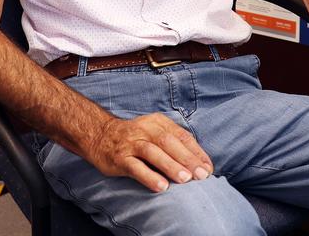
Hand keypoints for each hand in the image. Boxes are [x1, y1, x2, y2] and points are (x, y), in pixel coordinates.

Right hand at [85, 113, 213, 191]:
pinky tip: (161, 187)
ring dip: (170, 165)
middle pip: (169, 142)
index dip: (196, 152)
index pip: (182, 136)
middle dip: (187, 159)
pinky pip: (135, 167)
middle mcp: (145, 130)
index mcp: (158, 122)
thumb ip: (174, 144)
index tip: (208, 168)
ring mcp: (132, 143)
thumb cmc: (136, 138)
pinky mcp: (120, 158)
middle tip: (202, 175)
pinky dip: (149, 176)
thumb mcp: (155, 132)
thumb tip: (199, 164)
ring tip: (185, 179)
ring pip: (153, 152)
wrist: (100, 135)